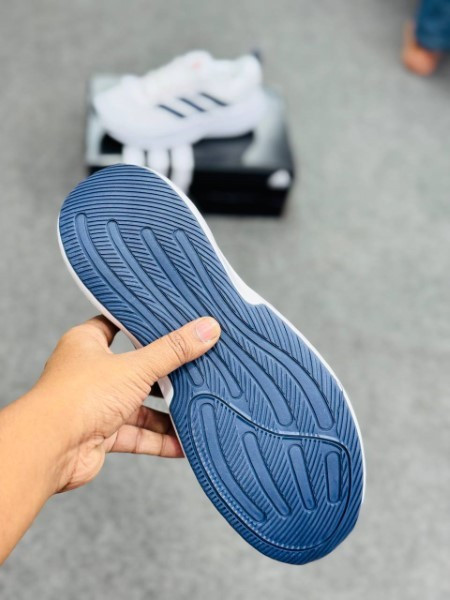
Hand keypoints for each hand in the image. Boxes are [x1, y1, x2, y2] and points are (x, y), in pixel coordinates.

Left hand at [31, 315, 220, 491]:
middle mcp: (91, 372)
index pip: (117, 325)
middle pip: (136, 368)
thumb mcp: (135, 366)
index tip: (172, 321)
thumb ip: (173, 351)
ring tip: (198, 406)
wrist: (50, 449)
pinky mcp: (103, 433)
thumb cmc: (77, 397)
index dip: (143, 324)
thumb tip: (207, 329)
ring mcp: (97, 404)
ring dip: (167, 412)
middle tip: (196, 366)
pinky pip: (138, 435)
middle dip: (165, 374)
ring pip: (139, 406)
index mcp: (87, 343)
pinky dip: (160, 439)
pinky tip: (184, 442)